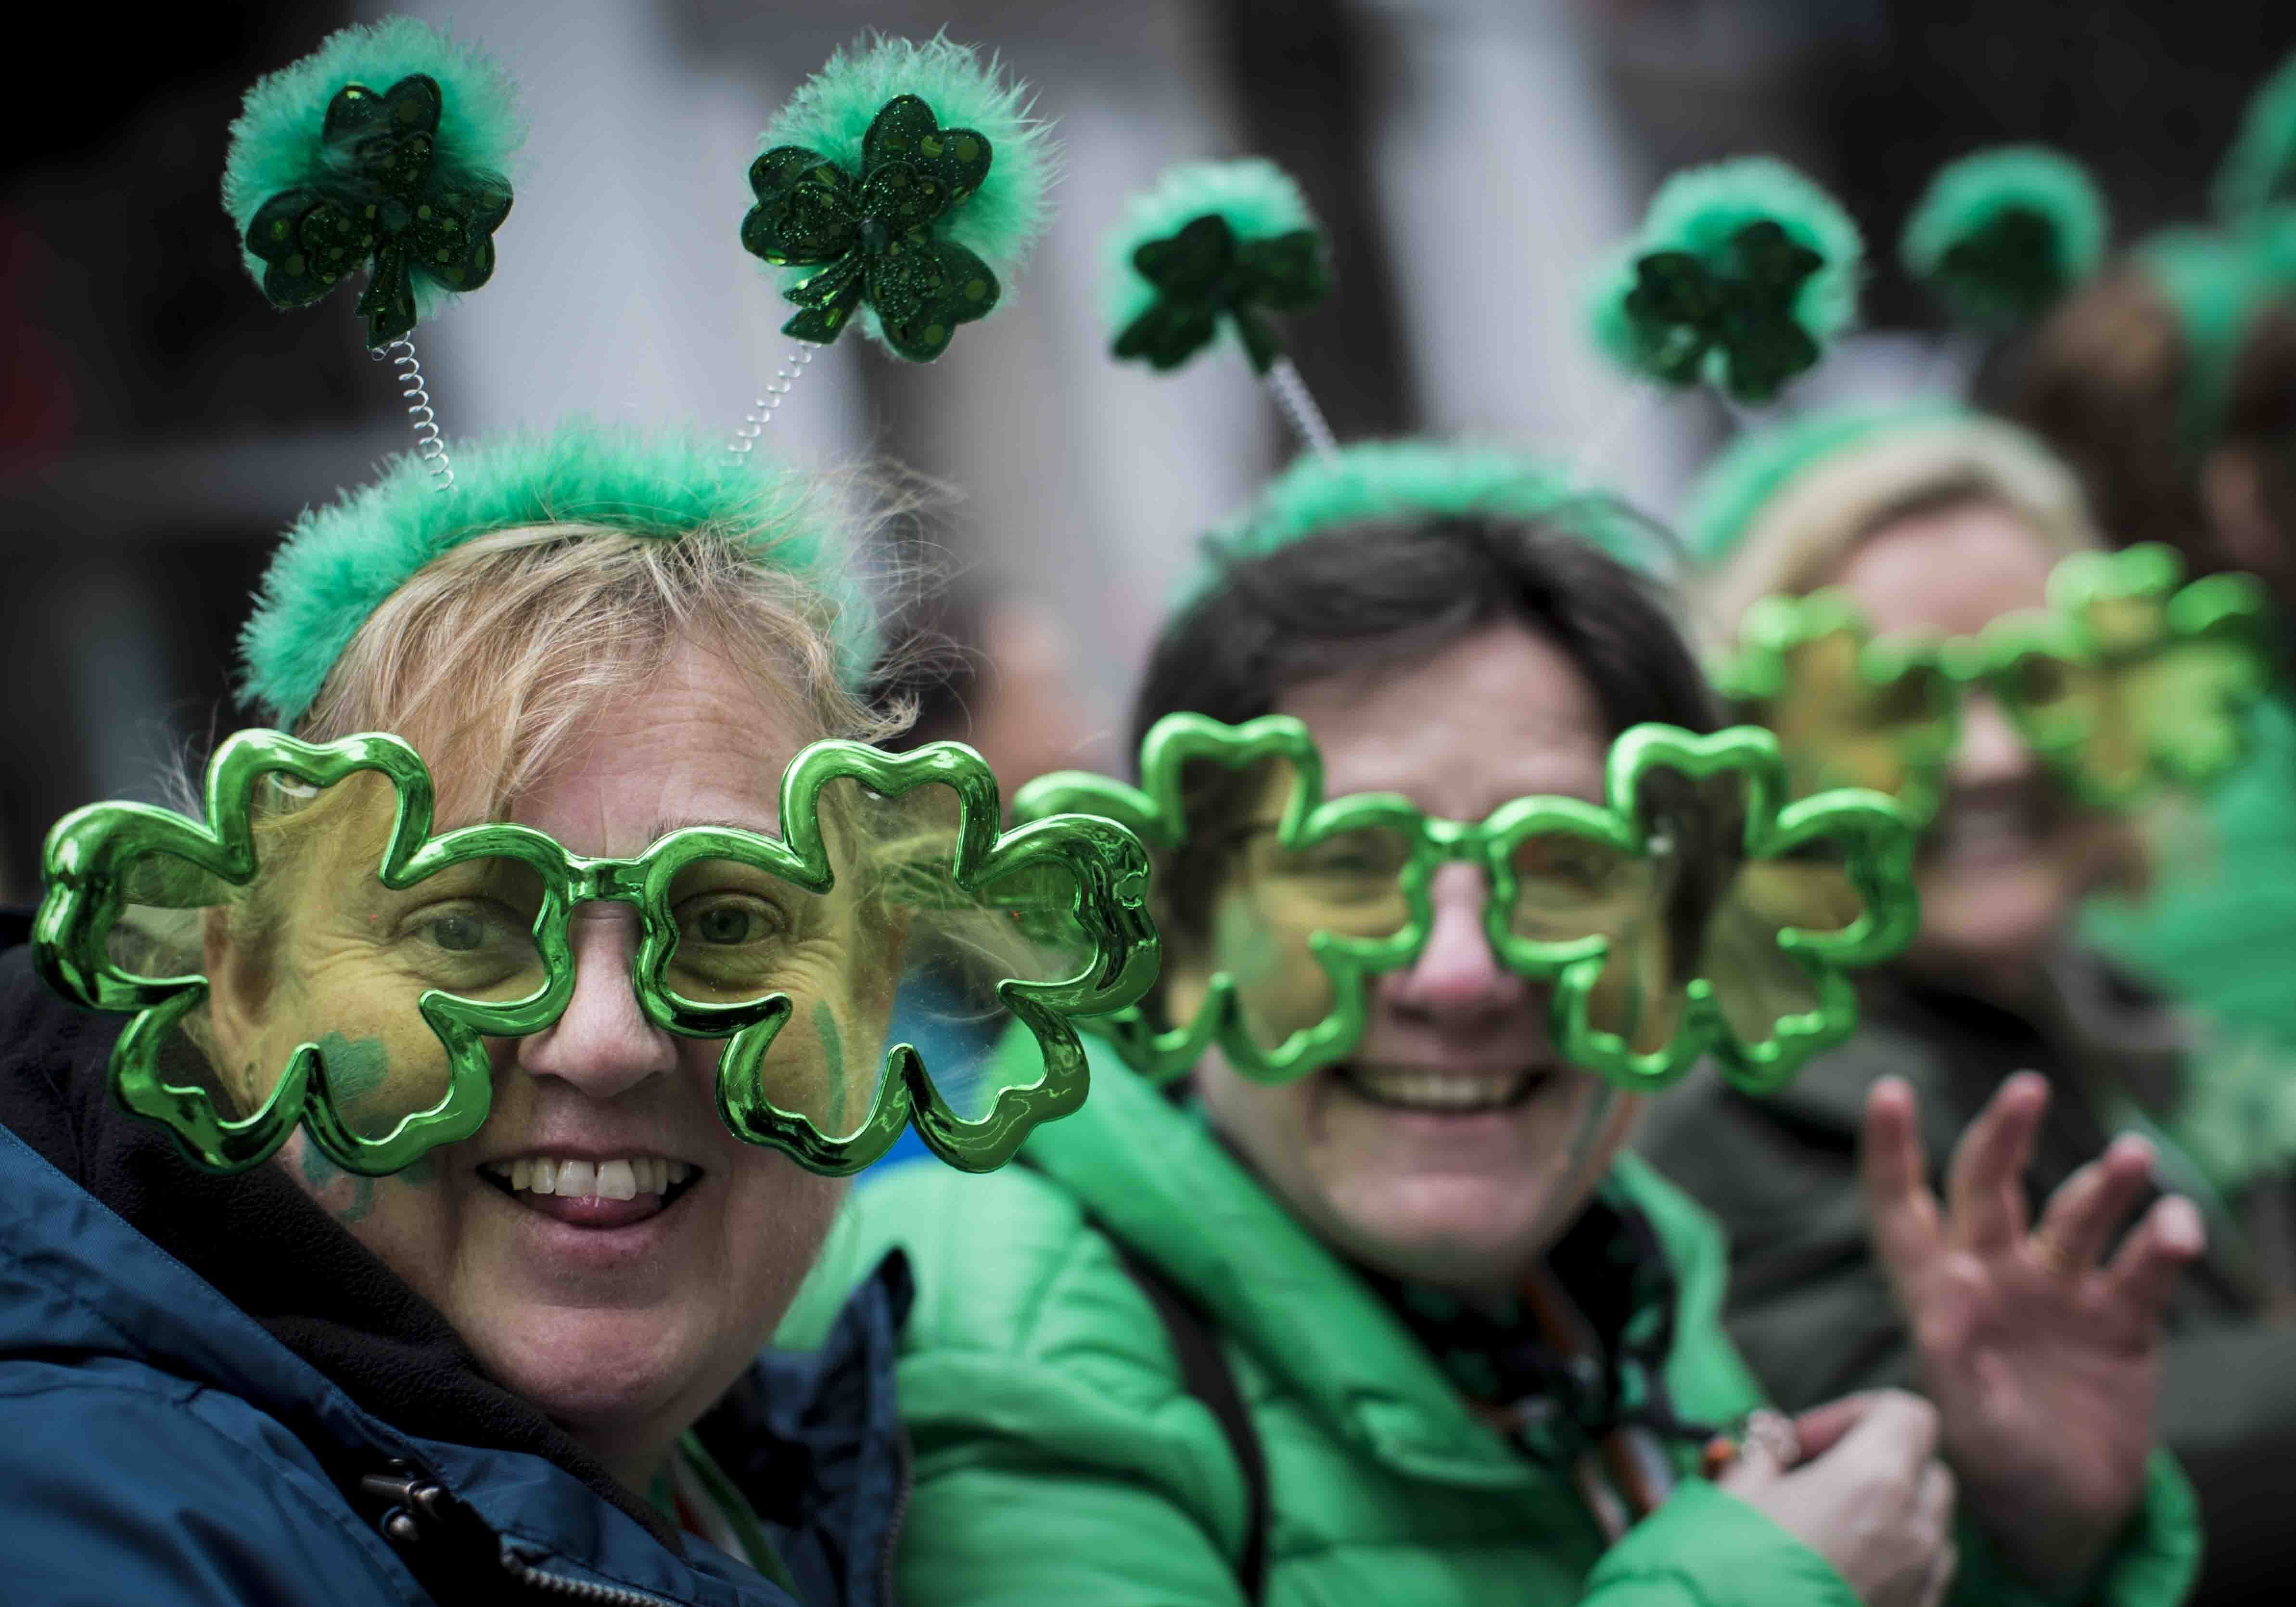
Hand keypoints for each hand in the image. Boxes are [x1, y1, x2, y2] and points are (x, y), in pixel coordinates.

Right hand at [1719, 1390, 1956, 1606]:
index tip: (1806, 1443)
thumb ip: (1762, 1455)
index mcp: (1874, 1482)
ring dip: (1891, 1513)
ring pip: (1932, 1526)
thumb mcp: (1732, 1493)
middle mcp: (1914, 1531)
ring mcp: (1921, 1584)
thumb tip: (1772, 1443)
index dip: (1856, 1414)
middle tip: (1812, 1480)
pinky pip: (1924, 1577)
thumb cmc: (1726, 1570)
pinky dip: (1894, 1561)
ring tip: (1827, 1529)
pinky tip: (1838, 1571)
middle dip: (1876, 1462)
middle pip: (1927, 1468)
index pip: (1907, 1414)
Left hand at [1861, 1072, 2204, 1588]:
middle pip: (1991, 1189)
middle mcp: (1995, 1274)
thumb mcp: (1964, 1420)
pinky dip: (2160, 1243)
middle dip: (2004, 1137)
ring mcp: (2060, 1291)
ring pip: (2076, 1216)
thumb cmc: (1992, 1466)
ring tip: (2132, 1156)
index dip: (1891, 1152)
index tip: (1888, 1092)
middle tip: (2025, 1088)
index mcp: (1937, 1293)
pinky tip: (2175, 1224)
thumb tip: (1950, 1276)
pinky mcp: (2121, 1320)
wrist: (2064, 1514)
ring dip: (2103, 1184)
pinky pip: (2141, 1269)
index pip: (1901, 1208)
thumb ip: (1952, 1351)